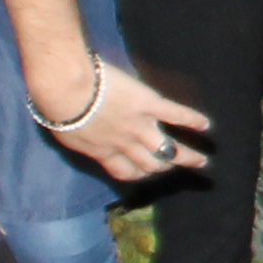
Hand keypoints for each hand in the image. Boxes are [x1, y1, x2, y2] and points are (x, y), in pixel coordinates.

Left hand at [32, 57, 212, 182]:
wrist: (66, 89)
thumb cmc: (56, 107)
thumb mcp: (65, 132)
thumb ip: (81, 138)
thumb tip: (84, 136)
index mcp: (104, 151)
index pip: (127, 171)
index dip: (139, 174)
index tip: (147, 172)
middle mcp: (126, 145)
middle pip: (151, 165)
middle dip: (166, 169)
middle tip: (179, 169)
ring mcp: (140, 126)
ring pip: (168, 149)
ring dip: (187, 157)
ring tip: (202, 161)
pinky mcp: (149, 105)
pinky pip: (175, 115)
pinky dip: (192, 120)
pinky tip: (206, 125)